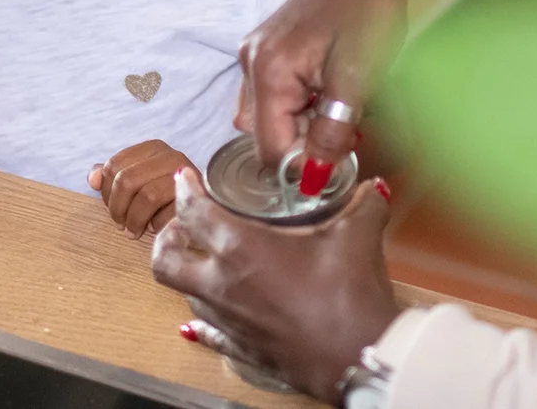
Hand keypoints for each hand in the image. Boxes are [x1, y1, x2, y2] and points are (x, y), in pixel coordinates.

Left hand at [88, 139, 191, 235]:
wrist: (203, 216)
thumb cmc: (164, 201)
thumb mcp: (135, 185)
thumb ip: (112, 178)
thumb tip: (92, 177)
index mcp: (153, 149)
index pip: (113, 166)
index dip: (105, 192)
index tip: (112, 208)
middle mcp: (172, 156)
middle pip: (126, 180)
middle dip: (117, 208)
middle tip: (120, 224)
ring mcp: (187, 177)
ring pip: (146, 195)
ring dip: (134, 220)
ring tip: (134, 231)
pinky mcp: (197, 200)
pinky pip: (167, 213)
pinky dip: (155, 226)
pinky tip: (155, 228)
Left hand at [153, 166, 401, 396]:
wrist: (359, 358)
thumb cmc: (349, 296)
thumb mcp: (358, 235)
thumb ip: (362, 204)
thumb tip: (371, 188)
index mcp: (240, 248)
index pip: (193, 213)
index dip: (184, 191)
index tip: (186, 179)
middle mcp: (222, 285)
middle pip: (165, 261)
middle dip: (167, 238)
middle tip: (184, 225)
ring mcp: (228, 321)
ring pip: (185, 295)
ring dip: (189, 274)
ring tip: (207, 261)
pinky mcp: (240, 349)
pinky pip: (208, 332)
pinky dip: (203, 320)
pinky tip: (209, 316)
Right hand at [237, 0, 426, 169]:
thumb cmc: (369, 13)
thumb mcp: (357, 79)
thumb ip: (331, 132)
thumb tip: (313, 180)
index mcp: (267, 71)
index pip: (270, 149)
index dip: (306, 166)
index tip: (342, 159)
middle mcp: (252, 62)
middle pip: (267, 135)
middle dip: (307, 143)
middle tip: (350, 127)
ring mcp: (258, 52)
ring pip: (272, 117)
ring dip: (306, 125)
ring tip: (344, 106)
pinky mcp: (271, 47)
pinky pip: (277, 94)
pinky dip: (303, 105)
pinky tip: (332, 91)